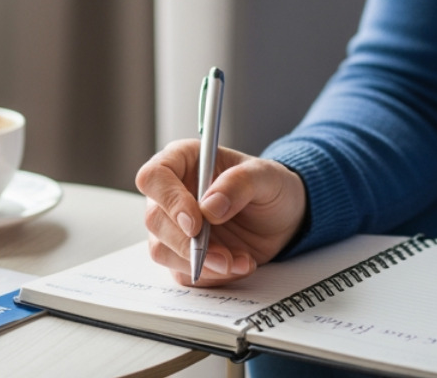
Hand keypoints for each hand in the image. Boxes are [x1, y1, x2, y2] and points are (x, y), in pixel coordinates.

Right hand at [135, 140, 308, 285]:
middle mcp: (172, 193)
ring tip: (240, 261)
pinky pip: (181, 272)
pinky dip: (211, 275)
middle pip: (154, 219)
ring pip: (162, 250)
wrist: (283, 218)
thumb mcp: (266, 177)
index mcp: (184, 161)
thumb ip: (239, 184)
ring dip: (200, 263)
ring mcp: (174, 226)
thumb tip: (210, 206)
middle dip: (188, 244)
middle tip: (224, 256)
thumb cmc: (269, 187)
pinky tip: (239, 265)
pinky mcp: (182, 254)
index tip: (196, 223)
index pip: (154, 177)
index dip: (169, 201)